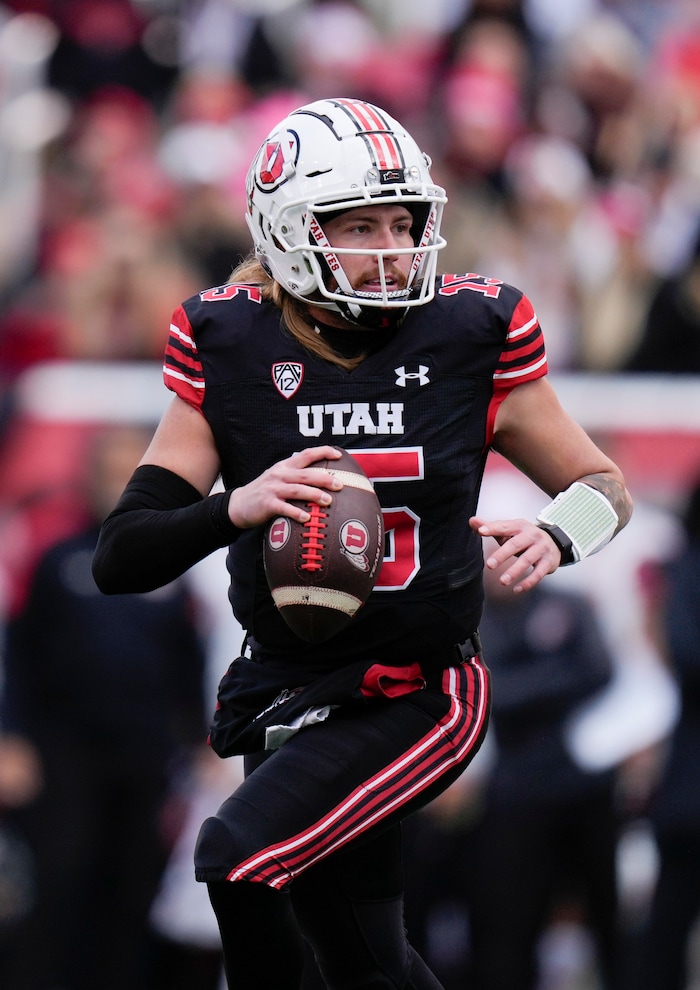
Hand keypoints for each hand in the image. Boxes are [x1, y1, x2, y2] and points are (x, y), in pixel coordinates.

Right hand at [228, 446, 343, 528]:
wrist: (238, 505)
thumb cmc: (264, 493)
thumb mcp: (278, 478)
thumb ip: (296, 476)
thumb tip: (323, 479)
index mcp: (284, 466)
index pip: (306, 454)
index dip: (322, 452)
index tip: (338, 454)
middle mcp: (279, 475)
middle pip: (306, 474)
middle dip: (324, 478)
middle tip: (340, 484)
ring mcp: (272, 489)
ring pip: (297, 490)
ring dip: (314, 494)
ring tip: (328, 501)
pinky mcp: (267, 503)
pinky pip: (284, 508)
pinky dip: (296, 512)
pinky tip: (307, 518)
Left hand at [469, 515, 561, 592]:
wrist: (554, 543)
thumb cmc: (524, 537)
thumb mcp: (509, 530)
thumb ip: (491, 527)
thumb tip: (472, 521)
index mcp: (519, 526)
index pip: (504, 526)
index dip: (492, 528)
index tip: (481, 531)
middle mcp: (532, 535)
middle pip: (516, 544)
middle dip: (502, 555)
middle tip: (489, 565)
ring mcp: (541, 548)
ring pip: (527, 560)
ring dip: (514, 572)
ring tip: (502, 581)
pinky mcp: (548, 562)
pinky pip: (538, 573)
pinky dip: (528, 582)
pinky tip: (516, 589)